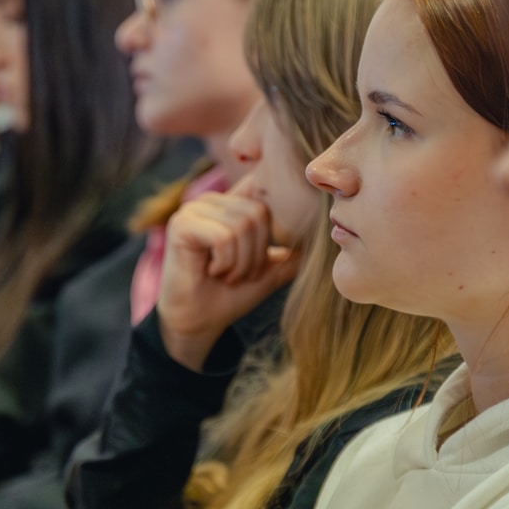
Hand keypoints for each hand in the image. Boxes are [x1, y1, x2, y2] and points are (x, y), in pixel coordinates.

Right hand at [156, 181, 298, 370]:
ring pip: (242, 224)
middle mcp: (211, 200)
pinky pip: (223, 236)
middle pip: (258, 211)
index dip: (278, 205)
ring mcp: (194, 209)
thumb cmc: (229, 296)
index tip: (279, 237)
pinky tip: (213, 272)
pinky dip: (226, 262)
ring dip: (241, 261)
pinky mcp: (181, 224)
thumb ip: (293, 253)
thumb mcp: (270, 271)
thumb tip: (327, 238)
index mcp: (231, 204)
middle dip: (257, 252)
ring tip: (227, 275)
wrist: (198, 323)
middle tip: (240, 274)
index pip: (263, 185)